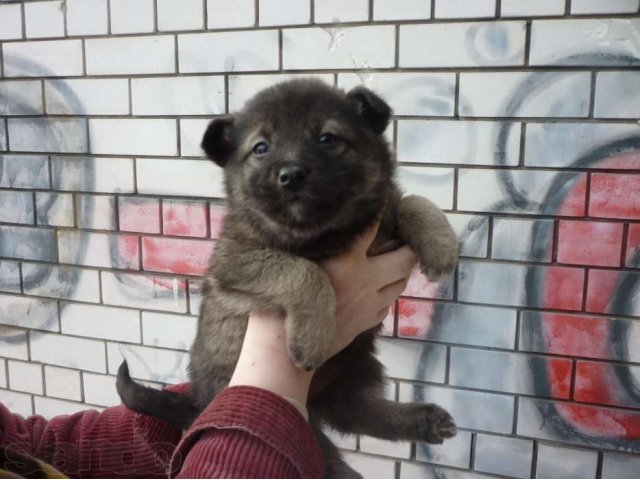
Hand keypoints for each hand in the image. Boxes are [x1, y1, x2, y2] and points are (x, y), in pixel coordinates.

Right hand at [230, 221, 416, 407]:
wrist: (283, 348)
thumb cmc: (278, 300)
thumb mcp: (292, 262)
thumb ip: (313, 243)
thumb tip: (322, 223)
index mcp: (346, 261)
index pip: (372, 226)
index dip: (380, 210)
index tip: (384, 199)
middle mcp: (365, 280)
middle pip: (403, 259)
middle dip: (409, 247)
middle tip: (406, 238)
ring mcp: (369, 304)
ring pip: (400, 284)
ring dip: (402, 272)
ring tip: (397, 262)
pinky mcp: (366, 323)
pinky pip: (387, 306)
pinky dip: (387, 295)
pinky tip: (378, 291)